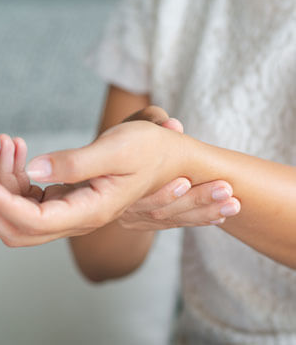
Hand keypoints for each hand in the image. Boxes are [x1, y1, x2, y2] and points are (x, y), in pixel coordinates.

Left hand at [0, 107, 184, 245]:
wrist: (166, 159)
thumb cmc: (150, 152)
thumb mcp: (117, 150)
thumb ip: (76, 163)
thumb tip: (34, 168)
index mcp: (90, 211)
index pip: (34, 221)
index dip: (0, 203)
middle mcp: (78, 218)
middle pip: (18, 228)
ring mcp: (70, 210)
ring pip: (20, 212)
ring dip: (2, 181)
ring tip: (7, 142)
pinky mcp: (66, 198)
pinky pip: (30, 197)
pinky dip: (15, 176)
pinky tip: (18, 150)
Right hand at [117, 111, 240, 230]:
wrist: (111, 166)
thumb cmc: (126, 140)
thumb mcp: (133, 125)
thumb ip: (150, 120)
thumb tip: (175, 125)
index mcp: (118, 183)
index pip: (143, 196)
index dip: (166, 193)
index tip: (188, 182)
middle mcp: (124, 206)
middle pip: (160, 211)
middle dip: (195, 201)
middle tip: (226, 192)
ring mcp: (133, 217)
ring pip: (169, 220)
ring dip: (202, 213)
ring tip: (232, 205)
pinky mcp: (143, 222)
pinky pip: (171, 224)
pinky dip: (196, 220)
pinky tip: (219, 217)